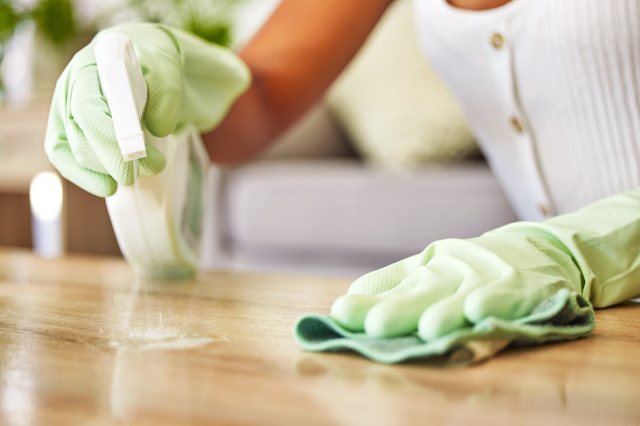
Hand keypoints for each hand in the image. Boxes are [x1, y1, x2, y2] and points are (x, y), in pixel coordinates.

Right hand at [45, 23, 249, 196]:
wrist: (171, 73)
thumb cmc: (170, 67)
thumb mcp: (178, 69)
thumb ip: (168, 89)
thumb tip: (156, 127)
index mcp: (106, 58)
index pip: (100, 92)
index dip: (114, 128)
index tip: (137, 152)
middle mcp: (82, 80)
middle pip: (82, 119)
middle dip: (111, 151)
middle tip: (138, 172)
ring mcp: (75, 106)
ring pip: (73, 140)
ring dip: (103, 165)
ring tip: (134, 178)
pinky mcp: (74, 130)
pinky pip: (65, 153)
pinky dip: (85, 174)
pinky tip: (107, 187)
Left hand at [331, 227, 582, 339]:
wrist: (541, 250)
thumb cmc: (473, 268)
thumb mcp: (432, 270)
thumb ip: (394, 282)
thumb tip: (353, 291)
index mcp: (429, 271)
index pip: (396, 289)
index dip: (371, 303)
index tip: (341, 313)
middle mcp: (455, 272)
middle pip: (426, 293)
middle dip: (402, 310)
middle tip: (375, 324)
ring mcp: (490, 279)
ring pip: (466, 298)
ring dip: (448, 312)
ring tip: (428, 328)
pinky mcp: (526, 289)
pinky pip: (510, 297)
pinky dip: (496, 303)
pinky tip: (478, 310)